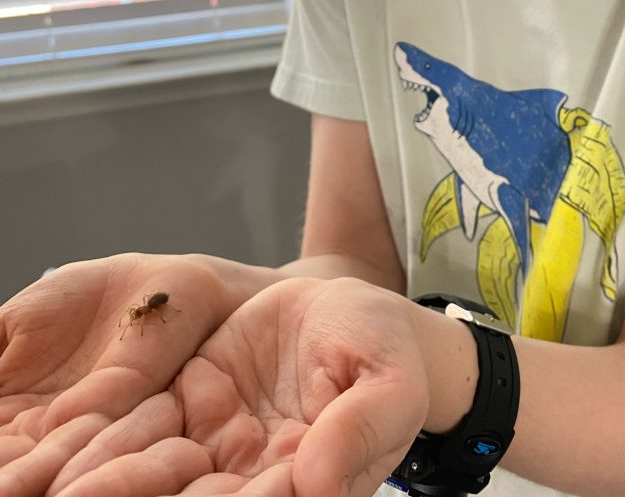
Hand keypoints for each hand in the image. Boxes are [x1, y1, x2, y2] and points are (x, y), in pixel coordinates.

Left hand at [19, 277, 440, 496]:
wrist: (350, 310)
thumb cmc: (383, 348)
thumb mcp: (388, 379)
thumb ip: (360, 427)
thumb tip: (319, 483)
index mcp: (310, 478)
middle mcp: (256, 473)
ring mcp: (220, 443)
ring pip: (161, 474)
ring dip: (117, 485)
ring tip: (71, 493)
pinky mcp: (192, 403)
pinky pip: (148, 427)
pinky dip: (111, 445)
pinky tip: (73, 461)